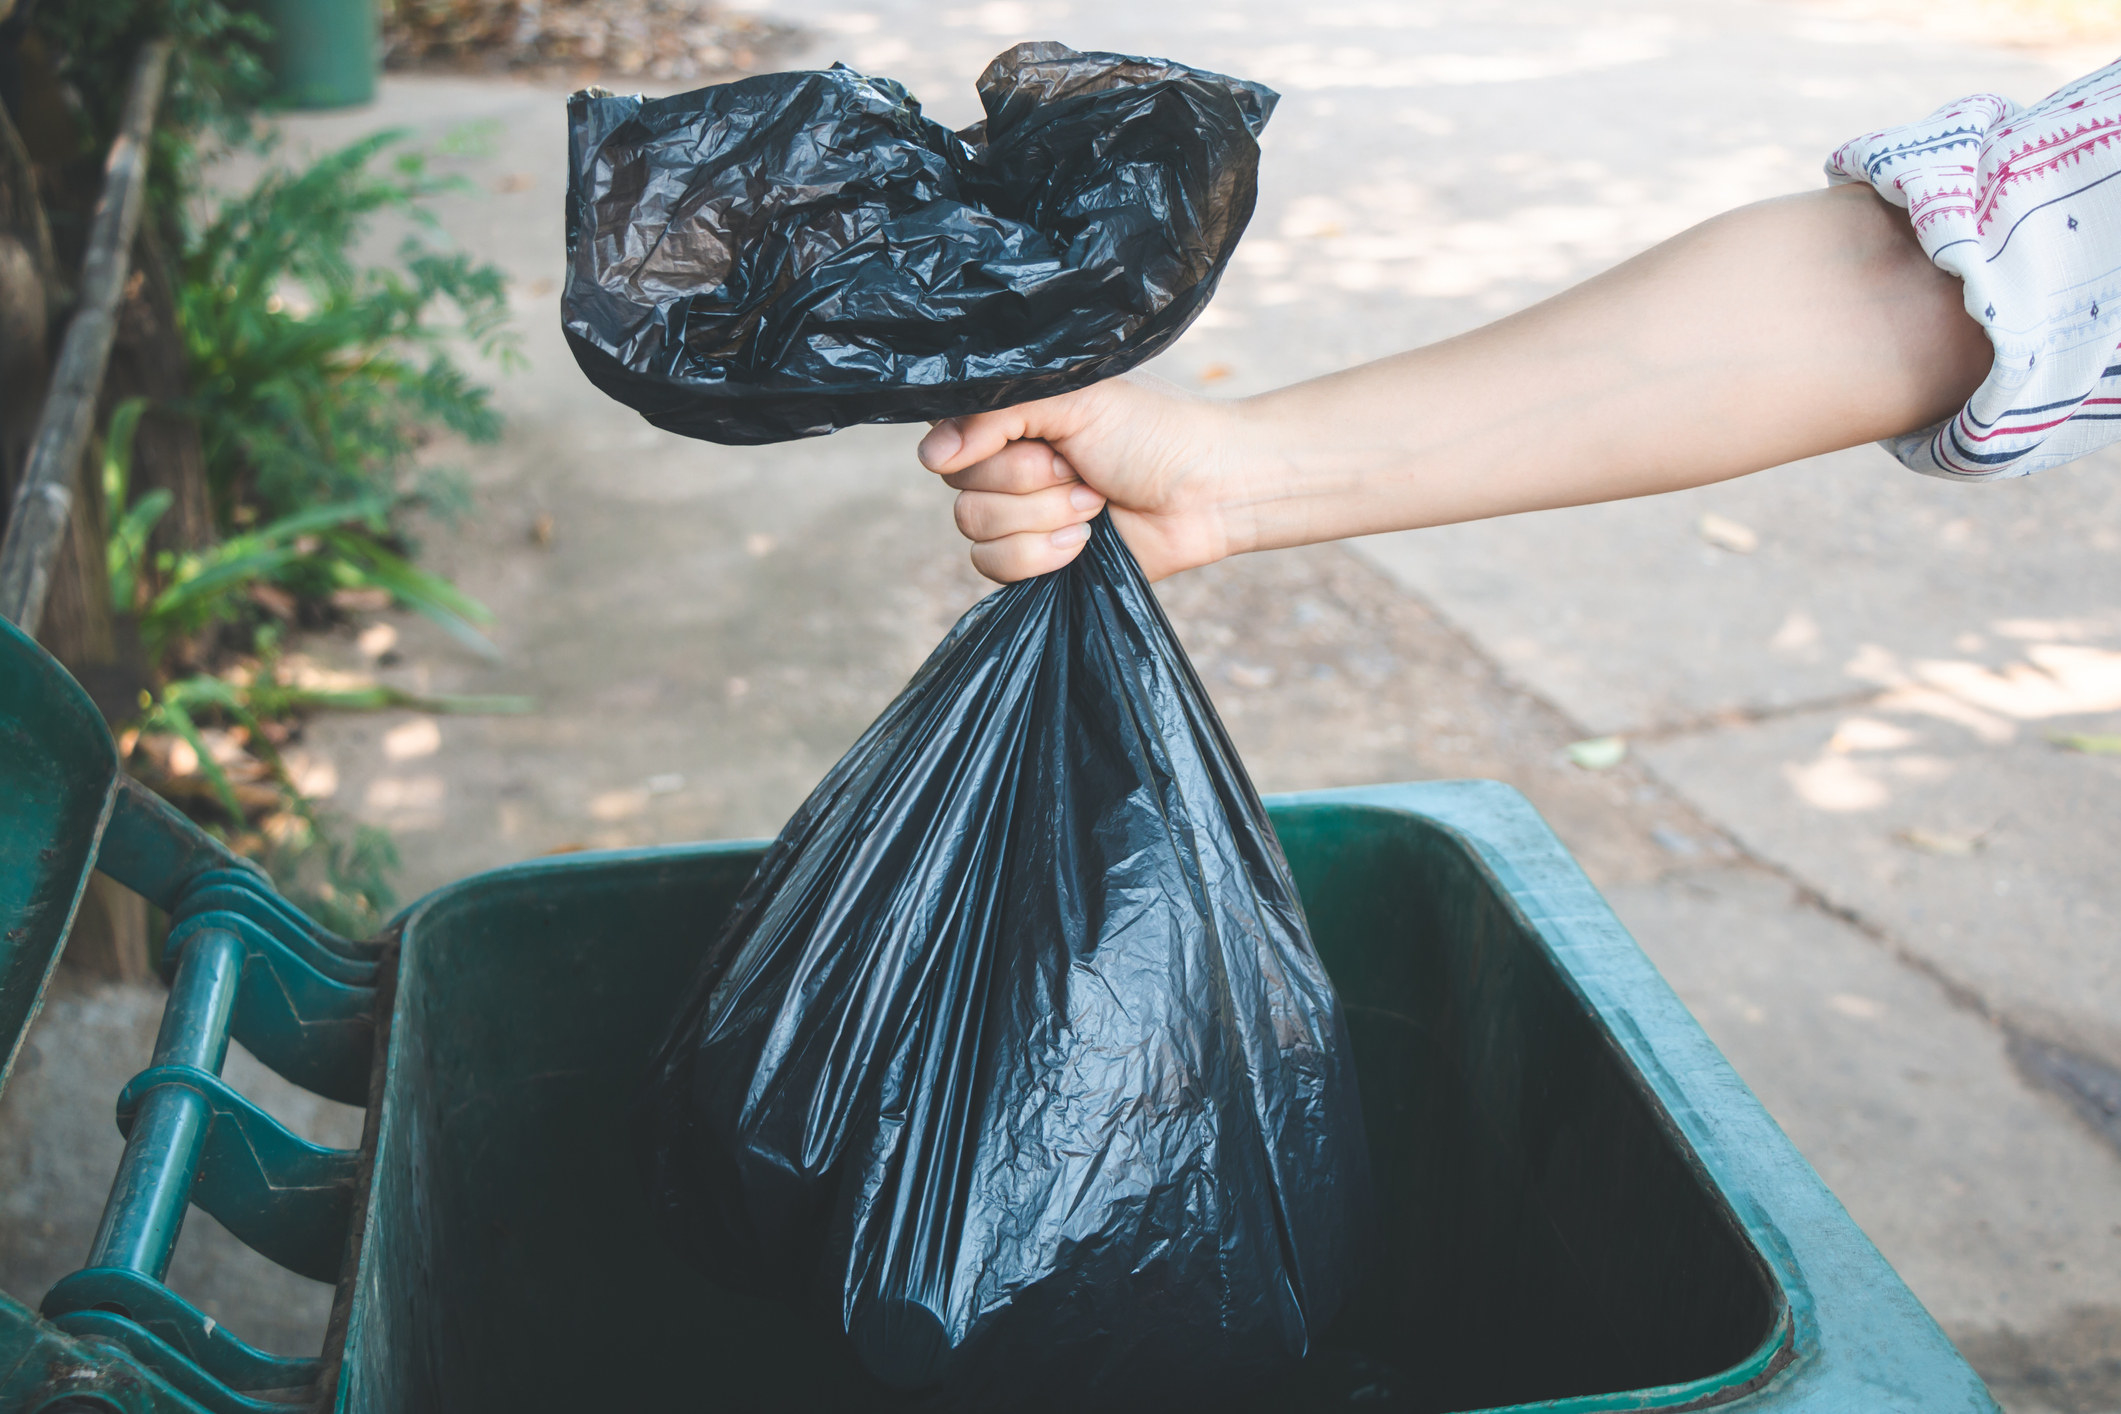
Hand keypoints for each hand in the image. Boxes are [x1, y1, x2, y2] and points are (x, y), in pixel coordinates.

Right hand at [917, 374, 1243, 582]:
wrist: (1208, 491)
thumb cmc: (1153, 431)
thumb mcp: (1075, 398)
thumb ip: (997, 414)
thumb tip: (930, 456)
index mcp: (1012, 415)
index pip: (946, 434)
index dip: (981, 447)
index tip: (1038, 441)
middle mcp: (1006, 463)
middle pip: (960, 488)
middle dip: (1028, 483)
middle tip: (1081, 469)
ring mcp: (1020, 514)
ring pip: (976, 529)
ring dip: (1042, 519)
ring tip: (1093, 504)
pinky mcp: (1036, 560)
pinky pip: (994, 567)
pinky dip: (1042, 555)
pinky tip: (1085, 541)